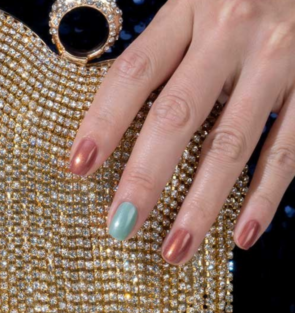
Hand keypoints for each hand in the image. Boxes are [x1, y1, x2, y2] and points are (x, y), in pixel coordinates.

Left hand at [70, 0, 294, 264]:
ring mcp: (276, 60)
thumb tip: (111, 118)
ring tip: (176, 249)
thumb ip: (160, 50)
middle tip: (120, 225)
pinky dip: (266, 196)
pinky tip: (243, 234)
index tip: (77, 167)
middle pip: (177, 115)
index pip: (133, 73)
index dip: (102, 121)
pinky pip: (289, 149)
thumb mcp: (192, 4)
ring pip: (232, 143)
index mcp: (187, 11)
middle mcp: (229, 34)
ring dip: (202, 204)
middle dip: (145, 177)